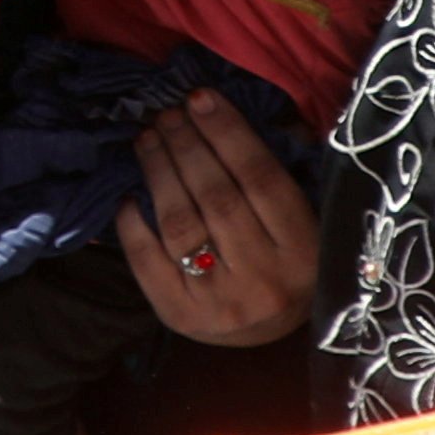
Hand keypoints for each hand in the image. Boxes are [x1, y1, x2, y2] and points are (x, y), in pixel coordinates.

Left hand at [120, 87, 323, 341]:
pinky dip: (133, 222)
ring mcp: (220, 302)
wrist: (269, 337)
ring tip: (148, 139)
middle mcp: (264, 279)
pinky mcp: (179, 316)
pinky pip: (147, 260)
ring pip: (180, 223)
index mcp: (304, 250)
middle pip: (216, 196)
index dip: (227, 132)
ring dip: (158, 171)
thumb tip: (226, 112)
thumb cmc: (285, 262)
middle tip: (167, 114)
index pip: (261, 178)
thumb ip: (274, 172)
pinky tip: (129, 194)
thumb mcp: (299, 222)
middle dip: (186, 145)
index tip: (199, 98)